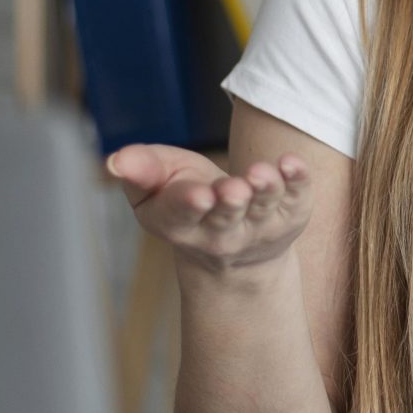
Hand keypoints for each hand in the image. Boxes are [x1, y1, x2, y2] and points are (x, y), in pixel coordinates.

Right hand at [106, 143, 312, 274]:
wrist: (237, 251)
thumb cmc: (188, 200)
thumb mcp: (157, 187)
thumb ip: (141, 170)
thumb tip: (115, 160)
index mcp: (180, 223)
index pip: (183, 214)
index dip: (190, 204)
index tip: (199, 195)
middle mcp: (221, 233)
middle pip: (226, 215)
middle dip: (229, 201)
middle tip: (233, 188)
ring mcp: (259, 227)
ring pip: (263, 207)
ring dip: (264, 189)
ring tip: (261, 173)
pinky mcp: (290, 216)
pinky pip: (297, 198)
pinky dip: (297, 181)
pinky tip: (292, 163)